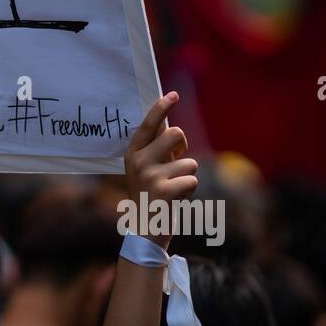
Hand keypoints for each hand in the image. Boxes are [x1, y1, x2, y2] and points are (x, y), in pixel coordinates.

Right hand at [124, 91, 197, 247]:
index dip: (161, 107)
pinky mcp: (164, 191)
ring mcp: (150, 175)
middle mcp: (139, 161)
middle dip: (183, 148)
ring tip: (173, 190)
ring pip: (190, 163)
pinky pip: (192, 181)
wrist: (144, 231)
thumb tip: (169, 126)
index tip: (173, 94)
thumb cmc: (150, 196)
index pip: (148, 124)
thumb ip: (155, 149)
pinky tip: (176, 201)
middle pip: (176, 134)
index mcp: (133, 153)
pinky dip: (190, 192)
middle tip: (175, 164)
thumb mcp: (146, 169)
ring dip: (187, 177)